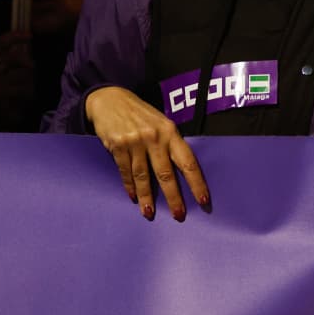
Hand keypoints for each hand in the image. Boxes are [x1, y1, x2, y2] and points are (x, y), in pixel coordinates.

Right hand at [85, 86, 209, 221]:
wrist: (110, 99)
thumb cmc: (140, 114)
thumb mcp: (160, 122)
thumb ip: (169, 143)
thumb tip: (181, 171)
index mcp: (170, 131)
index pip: (187, 161)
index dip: (196, 182)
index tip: (203, 200)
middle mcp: (154, 137)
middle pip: (166, 173)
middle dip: (173, 197)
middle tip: (179, 215)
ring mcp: (135, 142)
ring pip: (143, 176)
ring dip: (147, 197)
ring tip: (150, 213)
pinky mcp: (118, 146)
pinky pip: (126, 172)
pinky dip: (130, 186)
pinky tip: (133, 197)